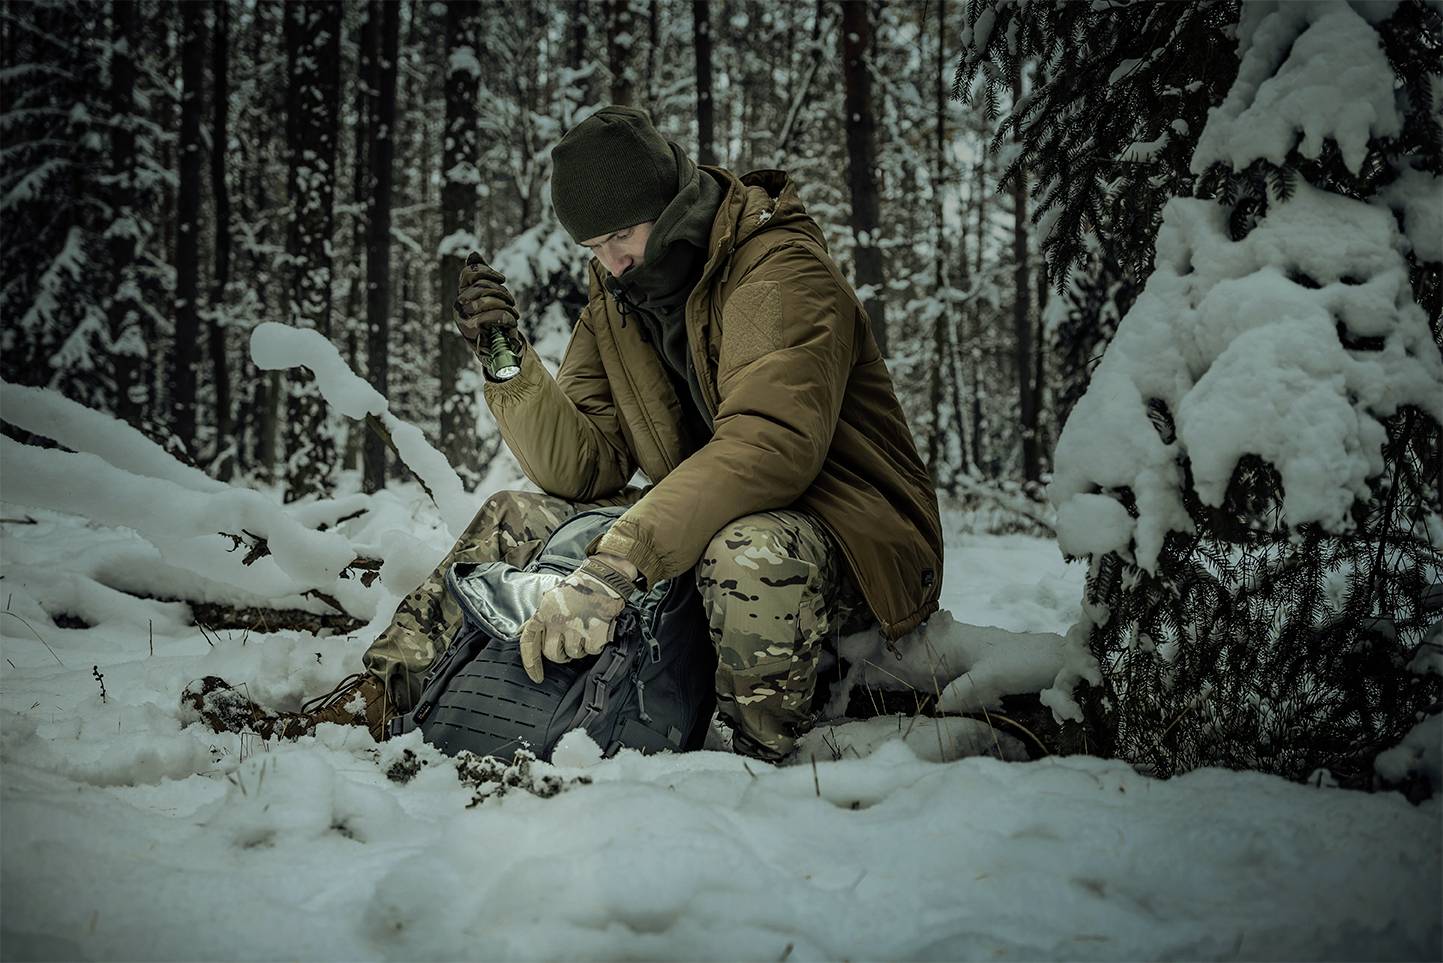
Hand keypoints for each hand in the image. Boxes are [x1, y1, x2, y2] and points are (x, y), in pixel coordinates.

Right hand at [454, 252, 521, 351]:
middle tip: (512, 301)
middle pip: (480, 287)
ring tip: (513, 314)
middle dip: (501, 292)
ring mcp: (462, 317)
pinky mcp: (470, 331)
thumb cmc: (495, 320)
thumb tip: (474, 254)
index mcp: (463, 293)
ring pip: (485, 301)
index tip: (503, 279)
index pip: (468, 273)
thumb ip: (482, 276)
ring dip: (505, 306)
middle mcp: (459, 304)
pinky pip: (489, 317)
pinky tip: (512, 322)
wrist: (498, 347)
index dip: (487, 272)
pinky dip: (505, 318)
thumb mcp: (491, 296)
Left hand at [518, 557, 631, 682]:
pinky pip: (591, 651)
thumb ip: (543, 619)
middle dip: (562, 654)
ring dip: (580, 647)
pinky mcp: (592, 634)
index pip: (529, 642)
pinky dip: (595, 644)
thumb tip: (532, 637)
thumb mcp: (552, 598)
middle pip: (552, 654)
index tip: (537, 676)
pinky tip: (596, 629)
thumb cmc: (580, 588)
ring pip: (573, 654)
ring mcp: (574, 628)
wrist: (603, 579)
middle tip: (571, 642)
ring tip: (586, 629)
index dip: (531, 663)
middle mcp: (556, 621)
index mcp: (543, 612)